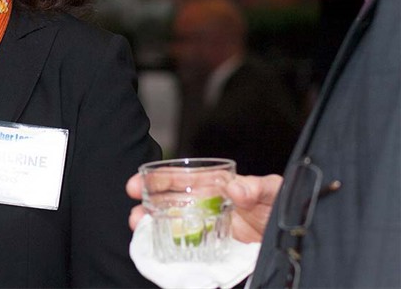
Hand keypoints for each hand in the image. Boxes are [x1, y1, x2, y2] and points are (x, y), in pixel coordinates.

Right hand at [126, 172, 283, 243]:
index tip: (136, 185)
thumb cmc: (281, 204)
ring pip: (172, 223)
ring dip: (153, 225)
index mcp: (213, 185)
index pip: (179, 178)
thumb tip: (235, 187)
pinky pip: (186, 245)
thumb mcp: (272, 191)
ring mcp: (207, 226)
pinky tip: (158, 249)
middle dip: (146, 205)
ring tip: (140, 230)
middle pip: (168, 201)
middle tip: (134, 215)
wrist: (294, 236)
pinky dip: (169, 247)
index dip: (155, 180)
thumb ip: (256, 187)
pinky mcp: (213, 247)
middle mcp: (205, 204)